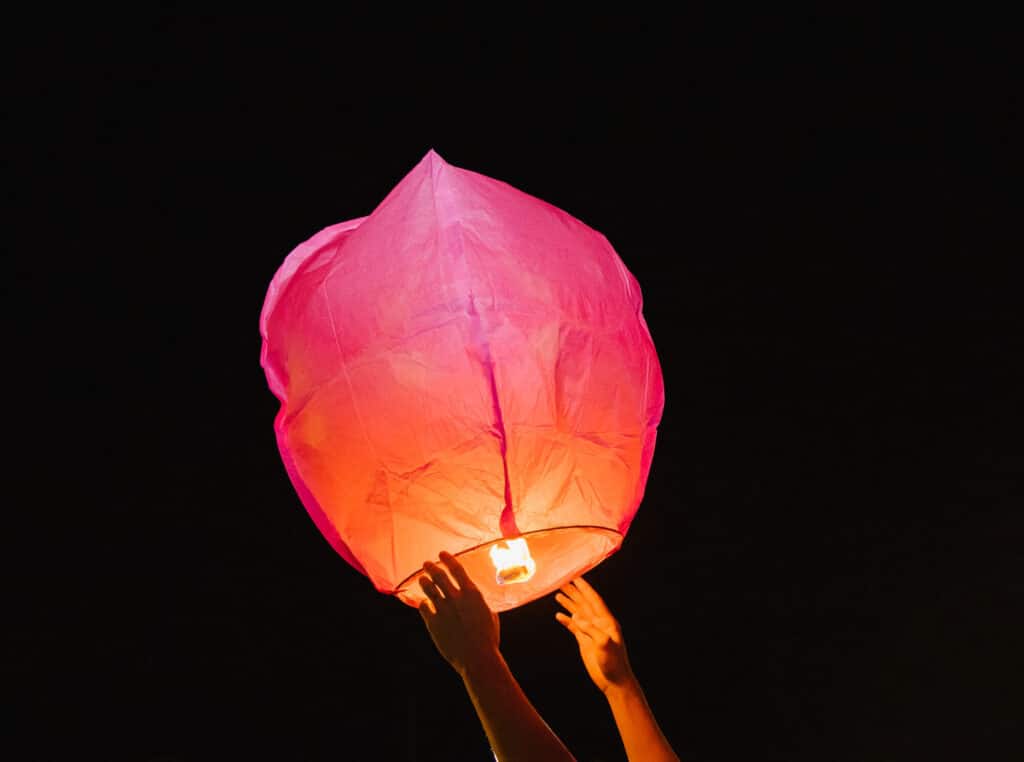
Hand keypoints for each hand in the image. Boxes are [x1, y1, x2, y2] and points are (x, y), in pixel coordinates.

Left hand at [418, 551, 500, 676]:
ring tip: (423, 579)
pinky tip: (424, 603)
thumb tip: (475, 598)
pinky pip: (424, 607)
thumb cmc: (488, 638)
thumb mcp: (490, 615)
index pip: (457, 569)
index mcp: (472, 594)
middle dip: (431, 567)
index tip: (442, 553)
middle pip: (439, 576)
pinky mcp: (433, 623)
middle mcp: (455, 598)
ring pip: (429, 589)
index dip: (448, 559)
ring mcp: (442, 610)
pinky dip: (424, 603)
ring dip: (425, 582)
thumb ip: (479, 603)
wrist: (477, 658)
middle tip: (427, 563)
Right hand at [555, 577, 633, 693]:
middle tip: (562, 582)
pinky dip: (566, 620)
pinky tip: (558, 615)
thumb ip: (590, 629)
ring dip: (568, 604)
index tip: (575, 577)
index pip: (594, 600)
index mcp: (607, 621)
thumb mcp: (604, 644)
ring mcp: (591, 632)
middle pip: (584, 604)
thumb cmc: (614, 663)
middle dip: (573, 592)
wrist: (614, 682)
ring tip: (558, 594)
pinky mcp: (585, 642)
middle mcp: (599, 624)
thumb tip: (575, 616)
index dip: (585, 588)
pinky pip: (574, 627)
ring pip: (578, 613)